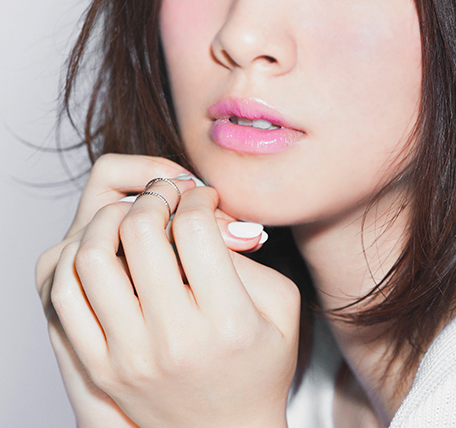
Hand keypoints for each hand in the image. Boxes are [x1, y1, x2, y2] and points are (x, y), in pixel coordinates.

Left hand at [37, 154, 299, 427]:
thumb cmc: (260, 364)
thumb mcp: (281, 305)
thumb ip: (246, 255)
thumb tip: (201, 215)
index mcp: (226, 322)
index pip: (193, 229)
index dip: (197, 198)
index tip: (202, 200)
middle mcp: (172, 339)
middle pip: (139, 233)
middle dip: (154, 196)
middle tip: (166, 196)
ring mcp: (128, 355)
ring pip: (92, 257)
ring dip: (110, 219)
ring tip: (131, 216)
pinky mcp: (99, 366)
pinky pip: (67, 296)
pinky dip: (79, 258)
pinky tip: (106, 249)